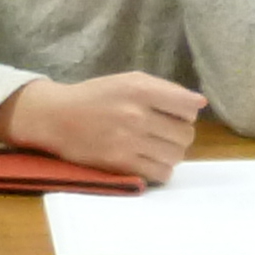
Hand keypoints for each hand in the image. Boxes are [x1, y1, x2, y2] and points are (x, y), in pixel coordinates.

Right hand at [0, 74, 204, 183]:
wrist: (55, 117)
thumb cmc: (95, 96)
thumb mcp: (127, 81)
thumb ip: (164, 89)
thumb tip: (199, 103)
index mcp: (139, 89)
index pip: (188, 106)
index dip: (186, 112)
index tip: (174, 114)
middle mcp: (136, 114)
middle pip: (185, 133)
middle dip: (178, 134)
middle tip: (162, 132)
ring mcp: (129, 141)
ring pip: (176, 155)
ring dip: (170, 153)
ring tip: (154, 147)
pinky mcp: (121, 163)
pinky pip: (161, 173)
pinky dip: (160, 169)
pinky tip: (147, 160)